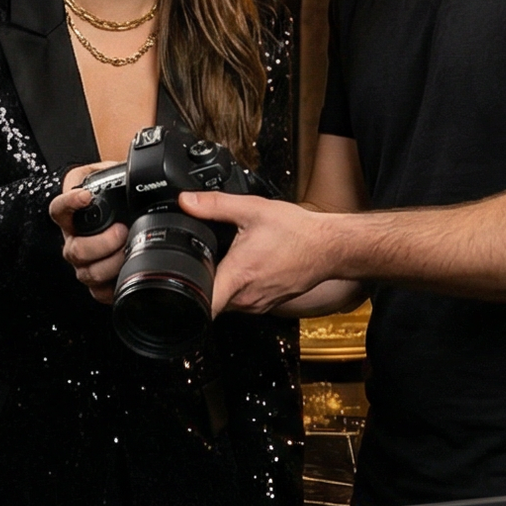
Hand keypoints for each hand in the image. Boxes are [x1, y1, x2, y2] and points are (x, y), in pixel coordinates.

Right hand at [52, 163, 126, 302]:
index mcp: (72, 215)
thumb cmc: (115, 198)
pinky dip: (113, 286)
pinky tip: (126, 273)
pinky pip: (98, 292)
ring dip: (110, 264)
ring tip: (128, 251)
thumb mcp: (113, 178)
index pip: (59, 209)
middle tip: (121, 231)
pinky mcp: (96, 282)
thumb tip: (133, 168)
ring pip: (86, 273)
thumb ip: (115, 170)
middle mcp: (74, 240)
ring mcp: (83, 263)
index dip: (70, 204)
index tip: (86, 196)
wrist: (125, 218)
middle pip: (75, 250)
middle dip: (101, 243)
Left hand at [176, 191, 350, 315]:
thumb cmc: (297, 232)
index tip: (177, 288)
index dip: (184, 299)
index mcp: (237, 276)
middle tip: (210, 258)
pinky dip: (240, 287)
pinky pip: (244, 301)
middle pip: (210, 299)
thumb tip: (187, 201)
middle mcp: (246, 298)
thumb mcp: (252, 210)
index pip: (202, 305)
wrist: (329, 247)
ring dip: (223, 284)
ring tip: (233, 260)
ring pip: (227, 301)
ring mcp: (258, 304)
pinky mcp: (268, 304)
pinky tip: (250, 266)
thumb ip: (214, 205)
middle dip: (204, 281)